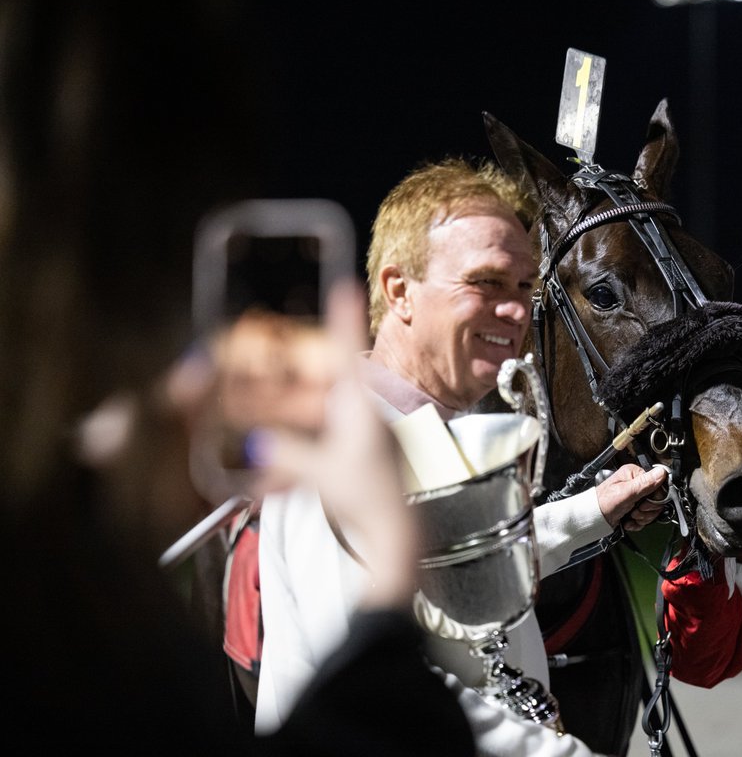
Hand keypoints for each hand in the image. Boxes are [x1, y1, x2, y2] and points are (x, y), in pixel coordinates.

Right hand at [249, 282, 417, 609]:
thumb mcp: (319, 473)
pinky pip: (324, 457)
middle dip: (295, 387)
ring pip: (322, 427)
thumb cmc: (369, 501)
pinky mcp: (364, 470)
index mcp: (362, 409)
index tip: (345, 287)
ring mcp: (368, 445)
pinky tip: (270, 489)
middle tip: (271, 372)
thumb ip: (286, 456)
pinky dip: (299, 468)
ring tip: (258, 447)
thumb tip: (260, 445)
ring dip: (290, 437)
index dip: (344, 319)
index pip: (350, 353)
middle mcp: (368, 421)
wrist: (396, 542)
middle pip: (326, 392)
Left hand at [595, 463, 668, 530]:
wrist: (593, 519)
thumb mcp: (625, 492)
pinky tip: (629, 521)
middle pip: (657, 499)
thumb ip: (644, 483)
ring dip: (642, 518)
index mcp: (634, 474)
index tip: (645, 504)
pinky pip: (646, 517)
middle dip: (647, 510)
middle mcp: (636, 484)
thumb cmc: (603, 503)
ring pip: (652, 510)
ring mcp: (636, 497)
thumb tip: (661, 472)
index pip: (659, 485)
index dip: (655, 498)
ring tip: (631, 516)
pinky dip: (638, 523)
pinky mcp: (635, 508)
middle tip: (636, 510)